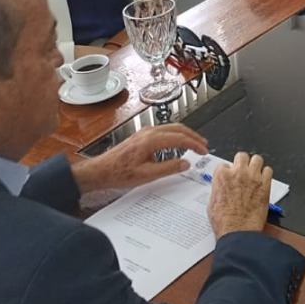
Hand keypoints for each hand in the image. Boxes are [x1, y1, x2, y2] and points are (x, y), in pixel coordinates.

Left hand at [71, 124, 206, 194]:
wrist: (100, 170)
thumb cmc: (119, 173)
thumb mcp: (147, 175)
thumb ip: (168, 168)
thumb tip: (185, 163)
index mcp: (151, 140)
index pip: (180, 138)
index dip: (194, 144)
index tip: (204, 150)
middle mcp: (149, 132)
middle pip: (178, 129)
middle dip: (193, 136)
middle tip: (203, 145)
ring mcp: (144, 132)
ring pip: (171, 128)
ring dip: (185, 134)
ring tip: (194, 143)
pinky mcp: (141, 136)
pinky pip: (163, 131)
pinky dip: (175, 135)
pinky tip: (177, 143)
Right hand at [208, 151, 274, 235]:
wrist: (238, 231)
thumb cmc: (225, 222)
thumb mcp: (212, 203)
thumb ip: (217, 190)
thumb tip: (221, 188)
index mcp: (222, 176)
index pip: (224, 165)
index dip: (227, 172)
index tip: (230, 177)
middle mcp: (238, 173)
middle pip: (241, 156)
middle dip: (242, 163)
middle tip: (243, 171)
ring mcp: (253, 177)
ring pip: (257, 159)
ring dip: (255, 165)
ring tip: (254, 173)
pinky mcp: (265, 184)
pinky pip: (268, 170)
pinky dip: (266, 174)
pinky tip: (263, 181)